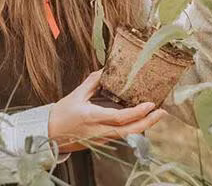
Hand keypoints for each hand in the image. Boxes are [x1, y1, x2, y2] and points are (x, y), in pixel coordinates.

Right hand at [47, 70, 166, 152]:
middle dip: (149, 122)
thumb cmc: (60, 115)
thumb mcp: (76, 95)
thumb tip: (105, 69)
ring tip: (156, 114)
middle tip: (162, 112)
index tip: (150, 104)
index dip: (137, 112)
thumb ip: (92, 82)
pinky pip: (122, 136)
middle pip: (130, 131)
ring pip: (128, 135)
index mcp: (93, 118)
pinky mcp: (102, 141)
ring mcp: (102, 139)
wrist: (49, 135)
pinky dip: (134, 128)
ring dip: (144, 126)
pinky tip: (141, 120)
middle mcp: (100, 131)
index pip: (120, 118)